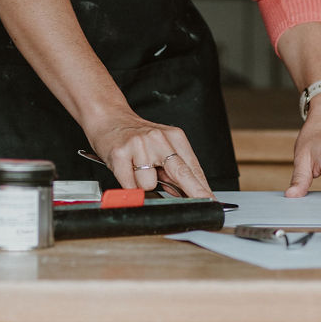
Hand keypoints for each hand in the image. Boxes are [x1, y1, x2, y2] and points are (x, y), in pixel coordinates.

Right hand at [87, 114, 212, 197]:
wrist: (109, 118)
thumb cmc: (136, 136)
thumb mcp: (161, 147)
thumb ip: (173, 170)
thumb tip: (186, 194)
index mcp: (174, 137)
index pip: (192, 167)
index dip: (202, 187)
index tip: (211, 200)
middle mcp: (158, 139)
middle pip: (180, 172)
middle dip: (194, 191)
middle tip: (204, 202)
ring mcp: (139, 145)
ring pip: (148, 184)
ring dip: (144, 185)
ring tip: (136, 170)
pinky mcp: (120, 153)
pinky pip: (130, 185)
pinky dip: (128, 185)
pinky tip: (126, 170)